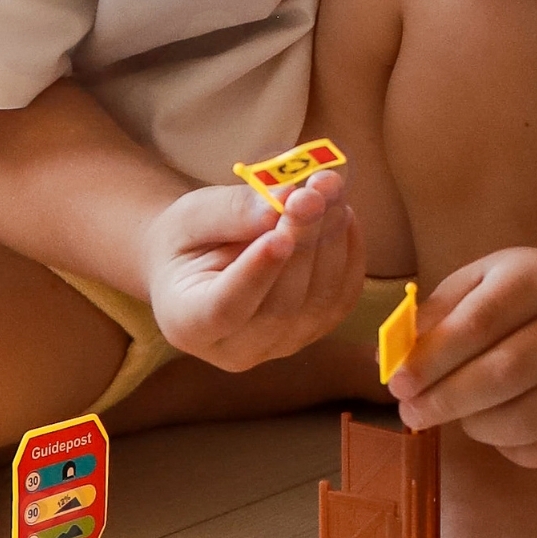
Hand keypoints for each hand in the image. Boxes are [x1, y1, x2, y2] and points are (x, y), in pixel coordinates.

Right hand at [143, 173, 364, 373]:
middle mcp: (236, 349)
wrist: (200, 264)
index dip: (256, 274)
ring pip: (319, 299)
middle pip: (281, 304)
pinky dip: (350, 251)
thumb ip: (230, 213)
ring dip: (331, 239)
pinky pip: (343, 296)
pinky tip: (341, 213)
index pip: (225, 310)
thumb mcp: (190, 217)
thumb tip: (280, 205)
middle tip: (313, 190)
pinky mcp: (315, 330)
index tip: (277, 235)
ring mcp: (281, 345)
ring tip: (328, 188)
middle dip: (303, 240)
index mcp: (189, 324)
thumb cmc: (186, 241)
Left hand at [388, 245, 536, 466]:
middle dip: (447, 401)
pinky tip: (495, 427)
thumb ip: (435, 315)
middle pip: (506, 373)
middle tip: (412, 415)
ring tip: (458, 416)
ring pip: (527, 419)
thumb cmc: (521, 295)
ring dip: (476, 427)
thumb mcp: (479, 282)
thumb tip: (391, 360)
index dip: (432, 360)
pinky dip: (507, 448)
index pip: (479, 323)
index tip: (397, 384)